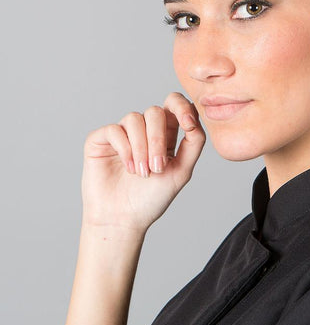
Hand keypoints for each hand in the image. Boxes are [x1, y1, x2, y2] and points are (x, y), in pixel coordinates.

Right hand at [80, 92, 205, 234]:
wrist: (122, 220)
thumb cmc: (152, 198)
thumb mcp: (182, 170)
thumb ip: (194, 143)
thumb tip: (194, 119)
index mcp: (166, 133)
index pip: (174, 105)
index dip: (182, 107)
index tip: (188, 125)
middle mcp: (144, 130)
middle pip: (155, 112)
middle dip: (158, 139)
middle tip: (157, 168)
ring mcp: (122, 133)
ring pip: (134, 118)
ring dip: (141, 147)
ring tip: (142, 173)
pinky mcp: (101, 139)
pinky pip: (114, 129)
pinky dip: (124, 148)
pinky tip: (128, 167)